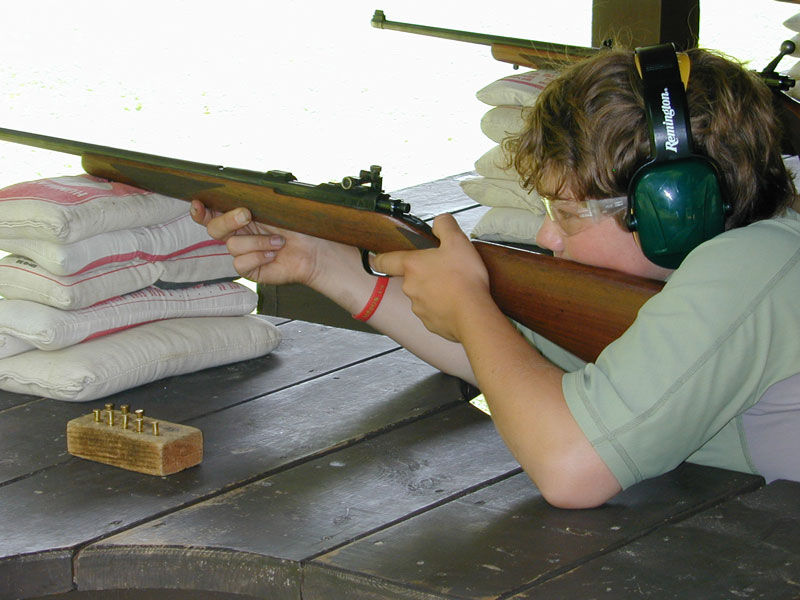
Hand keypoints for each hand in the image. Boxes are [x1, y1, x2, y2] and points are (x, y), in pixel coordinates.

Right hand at [189, 201, 328, 286]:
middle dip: (229, 220)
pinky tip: (274, 255)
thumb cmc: (298, 227)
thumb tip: (237, 197)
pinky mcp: (249, 269)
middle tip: (247, 214)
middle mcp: (238, 234)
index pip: (212, 213)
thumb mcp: (276, 208)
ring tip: (278, 241)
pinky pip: (241, 263)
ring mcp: (242, 253)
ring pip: (232, 246)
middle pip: (214, 229)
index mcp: (240, 217)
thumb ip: (254, 201)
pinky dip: (259, 257)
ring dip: (258, 242)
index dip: (200, 210)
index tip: (198, 204)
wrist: (313, 250)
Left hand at [373, 213, 494, 341]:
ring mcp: (419, 307)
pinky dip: (443, 307)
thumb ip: (444, 225)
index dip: (379, 257)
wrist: (474, 315)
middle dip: (425, 273)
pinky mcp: (430, 323)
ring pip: (422, 295)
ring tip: (455, 287)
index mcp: (412, 266)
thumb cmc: (464, 280)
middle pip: (411, 277)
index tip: (377, 257)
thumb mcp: (458, 241)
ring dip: (434, 290)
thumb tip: (439, 222)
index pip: (384, 261)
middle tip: (445, 269)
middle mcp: (410, 288)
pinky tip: (457, 302)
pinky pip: (433, 312)